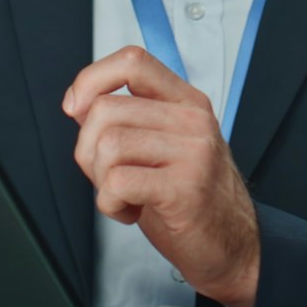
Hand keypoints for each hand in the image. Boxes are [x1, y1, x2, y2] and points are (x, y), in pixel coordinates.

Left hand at [63, 47, 259, 306]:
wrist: (232, 245)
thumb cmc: (190, 197)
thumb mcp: (162, 144)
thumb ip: (125, 119)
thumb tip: (78, 102)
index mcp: (186, 101)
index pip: (133, 61)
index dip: (91, 78)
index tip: (74, 106)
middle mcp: (192, 120)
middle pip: (106, 109)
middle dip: (87, 149)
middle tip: (109, 175)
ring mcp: (192, 152)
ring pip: (108, 144)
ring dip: (100, 180)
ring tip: (124, 195)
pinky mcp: (184, 188)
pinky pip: (117, 182)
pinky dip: (110, 204)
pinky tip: (131, 211)